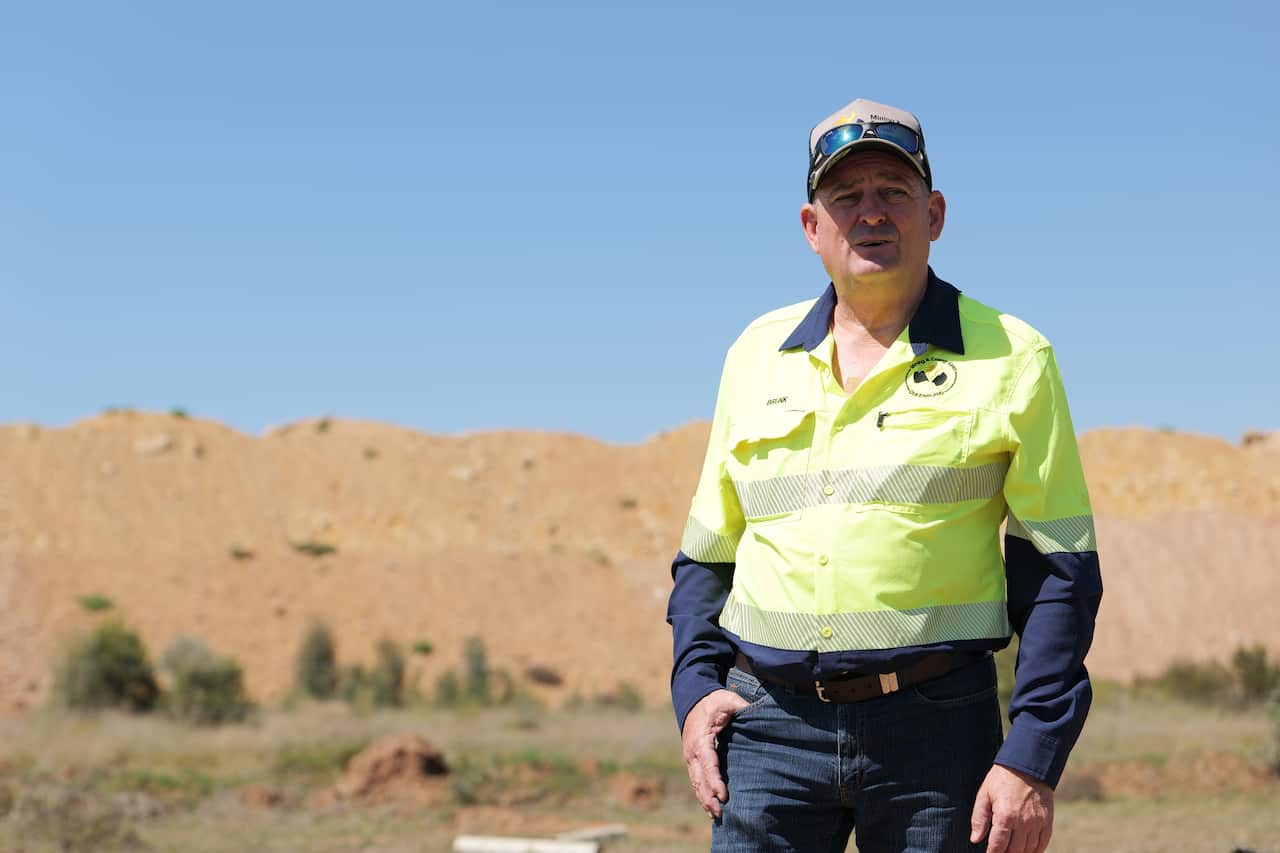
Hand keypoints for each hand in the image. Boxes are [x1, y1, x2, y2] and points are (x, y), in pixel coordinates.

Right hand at [681, 688, 748, 818]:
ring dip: (705, 800)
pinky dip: (703, 795)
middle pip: (699, 780)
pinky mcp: (693, 761)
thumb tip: (759, 714)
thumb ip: (742, 708)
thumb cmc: (713, 702)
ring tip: (717, 816)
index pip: (708, 764)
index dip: (715, 781)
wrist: (693, 699)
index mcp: (700, 739)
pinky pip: (696, 781)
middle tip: (721, 814)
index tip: (724, 796)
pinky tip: (710, 807)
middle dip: (709, 798)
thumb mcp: (728, 701)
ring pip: (696, 783)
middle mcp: (692, 752)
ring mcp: (691, 758)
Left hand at [969, 764, 1053, 852]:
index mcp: (1005, 816)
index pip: (998, 845)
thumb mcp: (984, 794)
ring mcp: (1037, 823)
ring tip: (1011, 851)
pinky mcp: (1047, 821)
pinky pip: (1042, 843)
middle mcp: (1022, 823)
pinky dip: (1035, 850)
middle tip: (999, 852)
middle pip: (1014, 851)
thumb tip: (975, 839)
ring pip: (1028, 849)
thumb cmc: (1002, 779)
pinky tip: (1027, 851)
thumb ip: (979, 818)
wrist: (1027, 765)